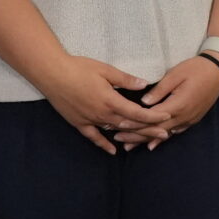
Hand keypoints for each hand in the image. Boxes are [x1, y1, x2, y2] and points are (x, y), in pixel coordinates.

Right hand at [35, 53, 172, 154]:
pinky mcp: (79, 123)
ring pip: (115, 131)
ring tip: (146, 139)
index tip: (166, 118)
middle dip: (149, 129)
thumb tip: (144, 84)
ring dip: (131, 135)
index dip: (153, 117)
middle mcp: (102, 114)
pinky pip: (93, 137)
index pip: (137, 113)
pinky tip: (113, 150)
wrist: (51, 74)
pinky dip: (104, 144)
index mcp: (111, 101)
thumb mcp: (106, 70)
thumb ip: (126, 79)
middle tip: (165, 133)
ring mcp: (90, 120)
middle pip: (130, 125)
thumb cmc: (79, 68)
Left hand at [115, 56, 218, 147]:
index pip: (151, 117)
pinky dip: (161, 139)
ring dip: (146, 140)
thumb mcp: (175, 75)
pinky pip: (175, 132)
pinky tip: (152, 144)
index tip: (118, 125)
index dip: (134, 122)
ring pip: (164, 134)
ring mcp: (189, 119)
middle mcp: (183, 116)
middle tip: (118, 139)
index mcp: (177, 105)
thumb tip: (143, 102)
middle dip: (136, 135)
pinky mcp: (192, 119)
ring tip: (130, 146)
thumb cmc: (196, 69)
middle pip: (155, 130)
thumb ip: (159, 90)